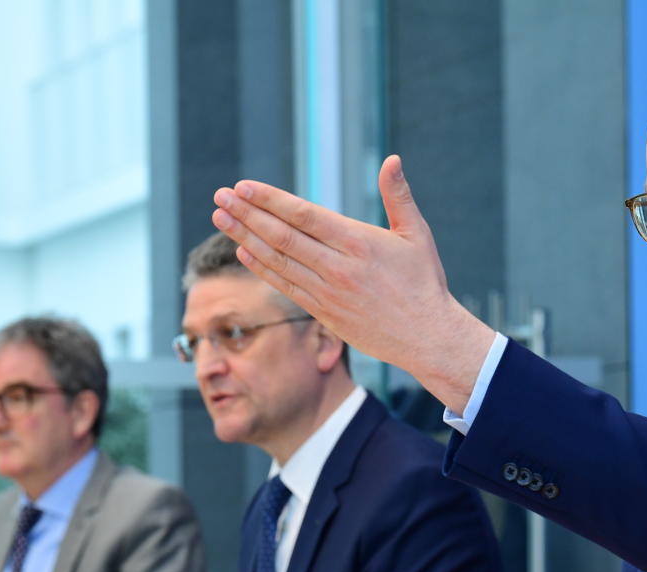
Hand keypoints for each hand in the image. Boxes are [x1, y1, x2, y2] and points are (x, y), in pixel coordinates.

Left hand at [212, 155, 495, 413]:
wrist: (427, 337)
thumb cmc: (424, 283)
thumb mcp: (417, 235)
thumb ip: (399, 196)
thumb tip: (392, 160)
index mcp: (359, 243)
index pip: (304, 216)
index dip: (270, 200)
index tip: (243, 187)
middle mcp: (338, 268)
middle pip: (282, 237)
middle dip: (247, 214)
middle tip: (219, 197)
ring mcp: (328, 293)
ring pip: (278, 261)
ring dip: (245, 237)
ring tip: (220, 218)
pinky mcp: (324, 313)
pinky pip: (286, 286)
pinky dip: (262, 268)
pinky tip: (243, 251)